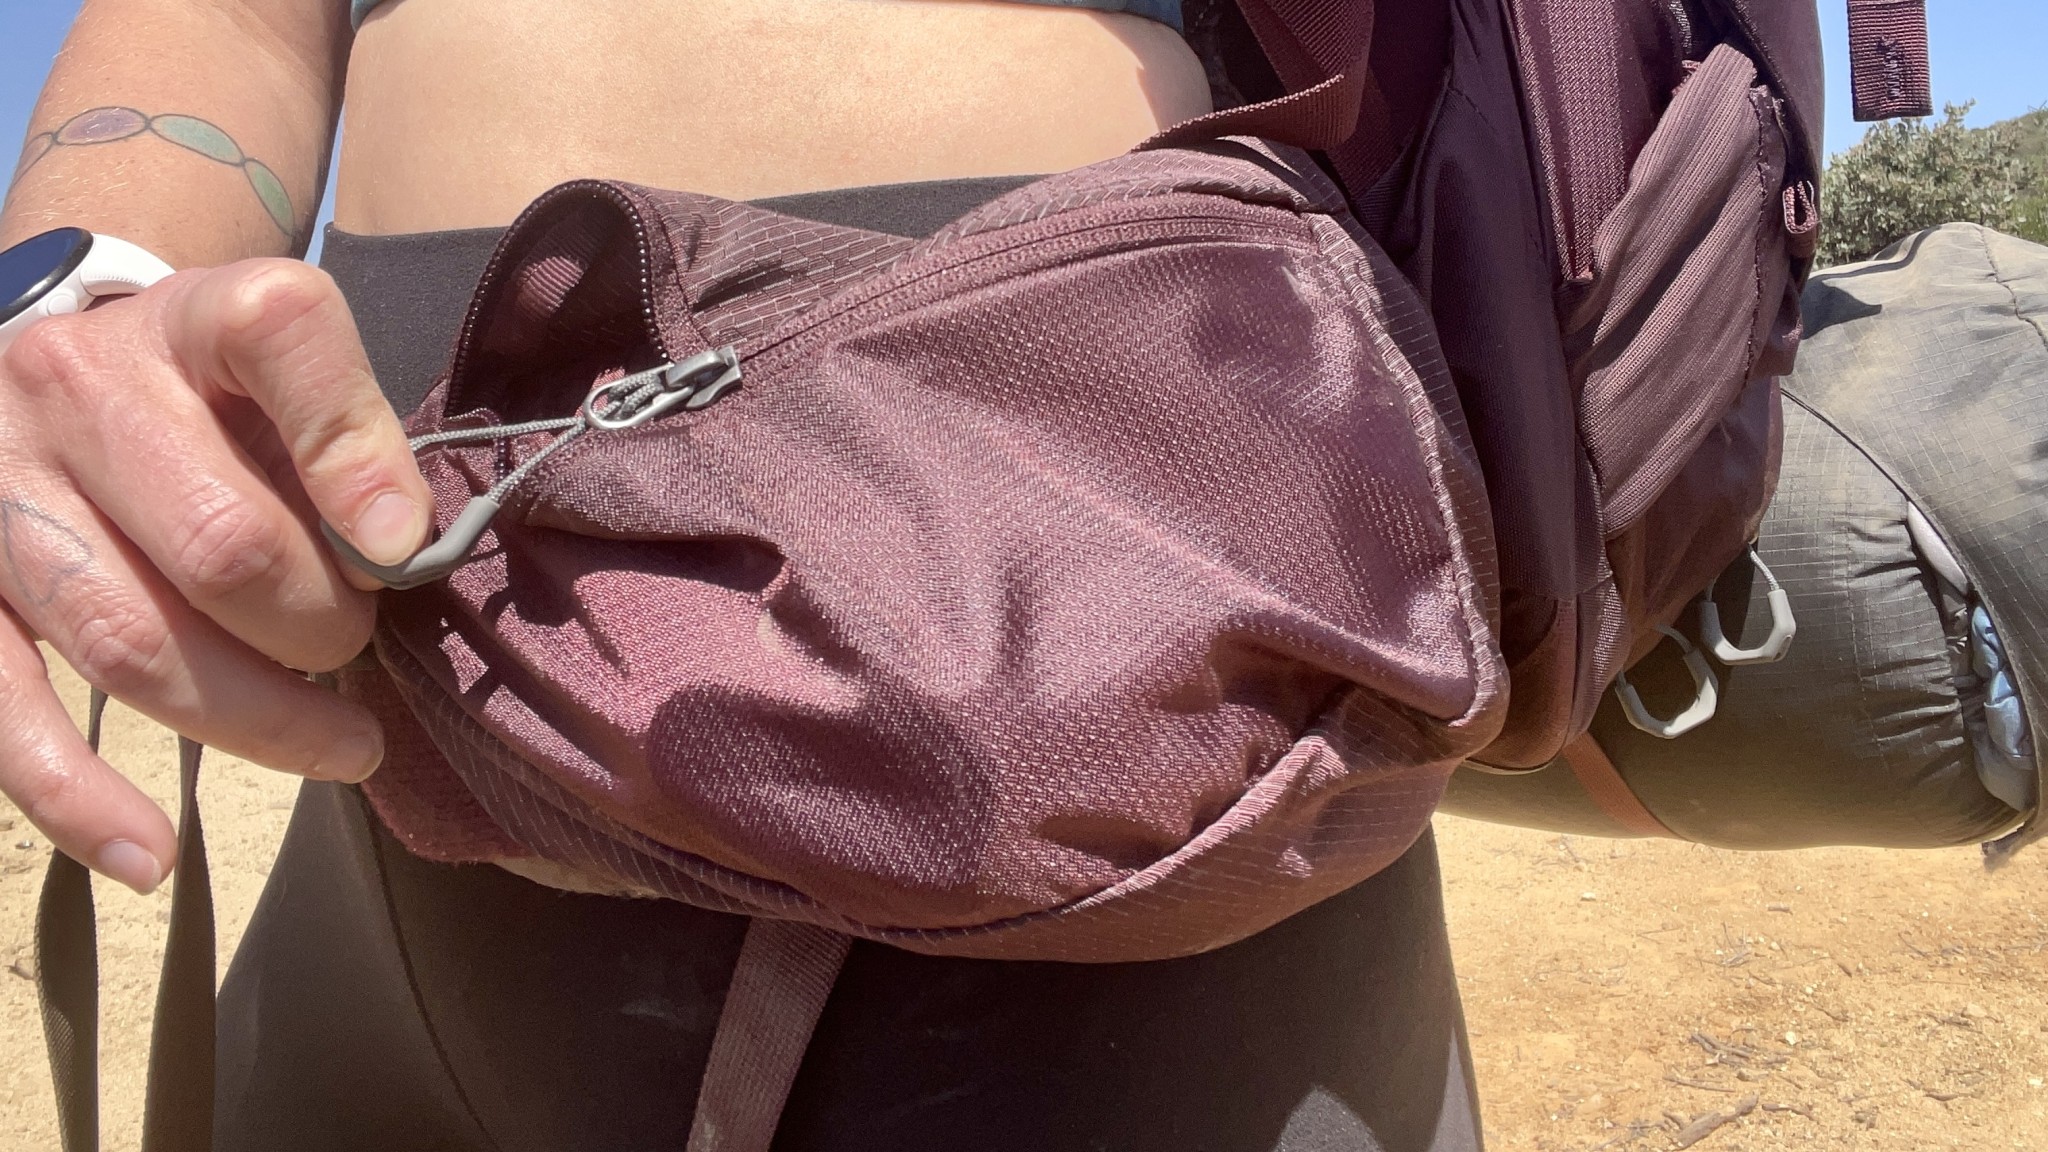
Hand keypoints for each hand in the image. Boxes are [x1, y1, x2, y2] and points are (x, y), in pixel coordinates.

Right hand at [0, 259, 430, 892]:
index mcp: (189, 317)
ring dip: (255, 719)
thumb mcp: (289, 374)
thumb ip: (351, 440)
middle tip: (360, 649)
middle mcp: (76, 386)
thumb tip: (400, 548)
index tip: (404, 547)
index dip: (355, 452)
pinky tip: (153, 854)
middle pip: (222, 541)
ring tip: (343, 746)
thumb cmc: (208, 390)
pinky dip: (78, 798)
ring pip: (130, 641)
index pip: (280, 337)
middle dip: (322, 626)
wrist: (50, 355)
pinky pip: (4, 708)